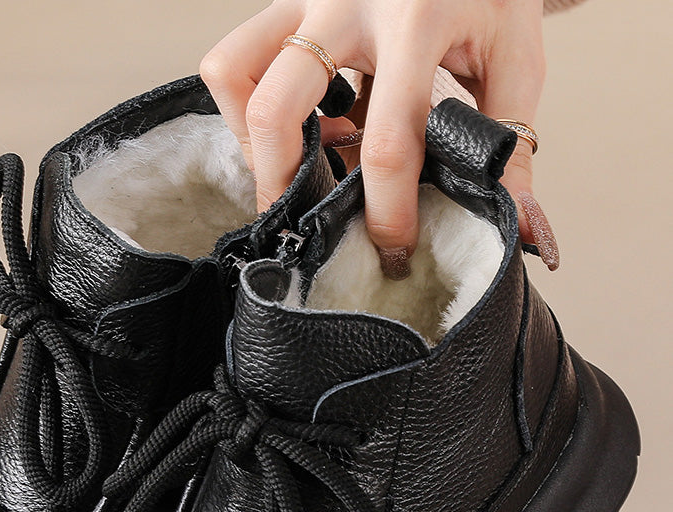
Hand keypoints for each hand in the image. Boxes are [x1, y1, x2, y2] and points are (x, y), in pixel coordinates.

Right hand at [201, 0, 557, 274]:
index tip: (394, 248)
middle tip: (310, 223)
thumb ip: (509, 145)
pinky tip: (297, 129)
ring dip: (249, 139)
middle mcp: (348, 4)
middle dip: (285, 184)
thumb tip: (516, 228)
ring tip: (287, 172)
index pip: (386, 143)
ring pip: (234, 73)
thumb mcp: (516, 60)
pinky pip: (235, 56)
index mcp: (416, 23)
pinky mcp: (288, 0)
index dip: (387, 212)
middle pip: (276, 110)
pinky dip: (246, 104)